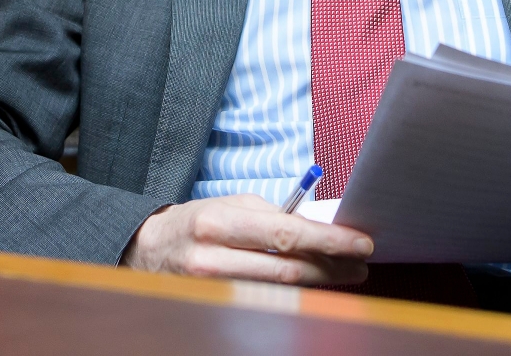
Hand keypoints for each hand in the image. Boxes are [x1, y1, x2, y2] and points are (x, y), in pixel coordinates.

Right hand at [123, 196, 372, 285]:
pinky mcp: (215, 304)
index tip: (361, 242)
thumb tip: (317, 228)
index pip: (286, 234)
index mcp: (219, 222)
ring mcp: (213, 288)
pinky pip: (265, 301)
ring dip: (320, 281)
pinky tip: (313, 285)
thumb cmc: (198, 222)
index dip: (329, 240)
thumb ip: (272, 215)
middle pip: (288, 268)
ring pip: (281, 290)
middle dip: (332, 266)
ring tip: (345, 272)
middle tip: (360, 262)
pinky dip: (295, 293)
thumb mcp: (230, 205)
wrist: (149, 251)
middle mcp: (214, 258)